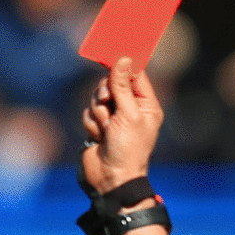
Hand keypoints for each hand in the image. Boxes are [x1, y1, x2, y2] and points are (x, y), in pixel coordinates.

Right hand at [81, 55, 163, 194]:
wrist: (110, 179)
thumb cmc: (127, 149)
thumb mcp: (129, 114)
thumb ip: (123, 86)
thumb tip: (123, 59)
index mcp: (146, 105)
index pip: (135, 76)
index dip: (124, 66)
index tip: (112, 56)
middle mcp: (130, 109)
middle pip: (112, 84)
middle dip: (106, 94)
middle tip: (107, 103)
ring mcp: (113, 118)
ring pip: (97, 98)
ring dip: (98, 113)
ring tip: (105, 130)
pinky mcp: (97, 127)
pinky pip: (88, 113)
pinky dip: (91, 124)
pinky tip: (98, 137)